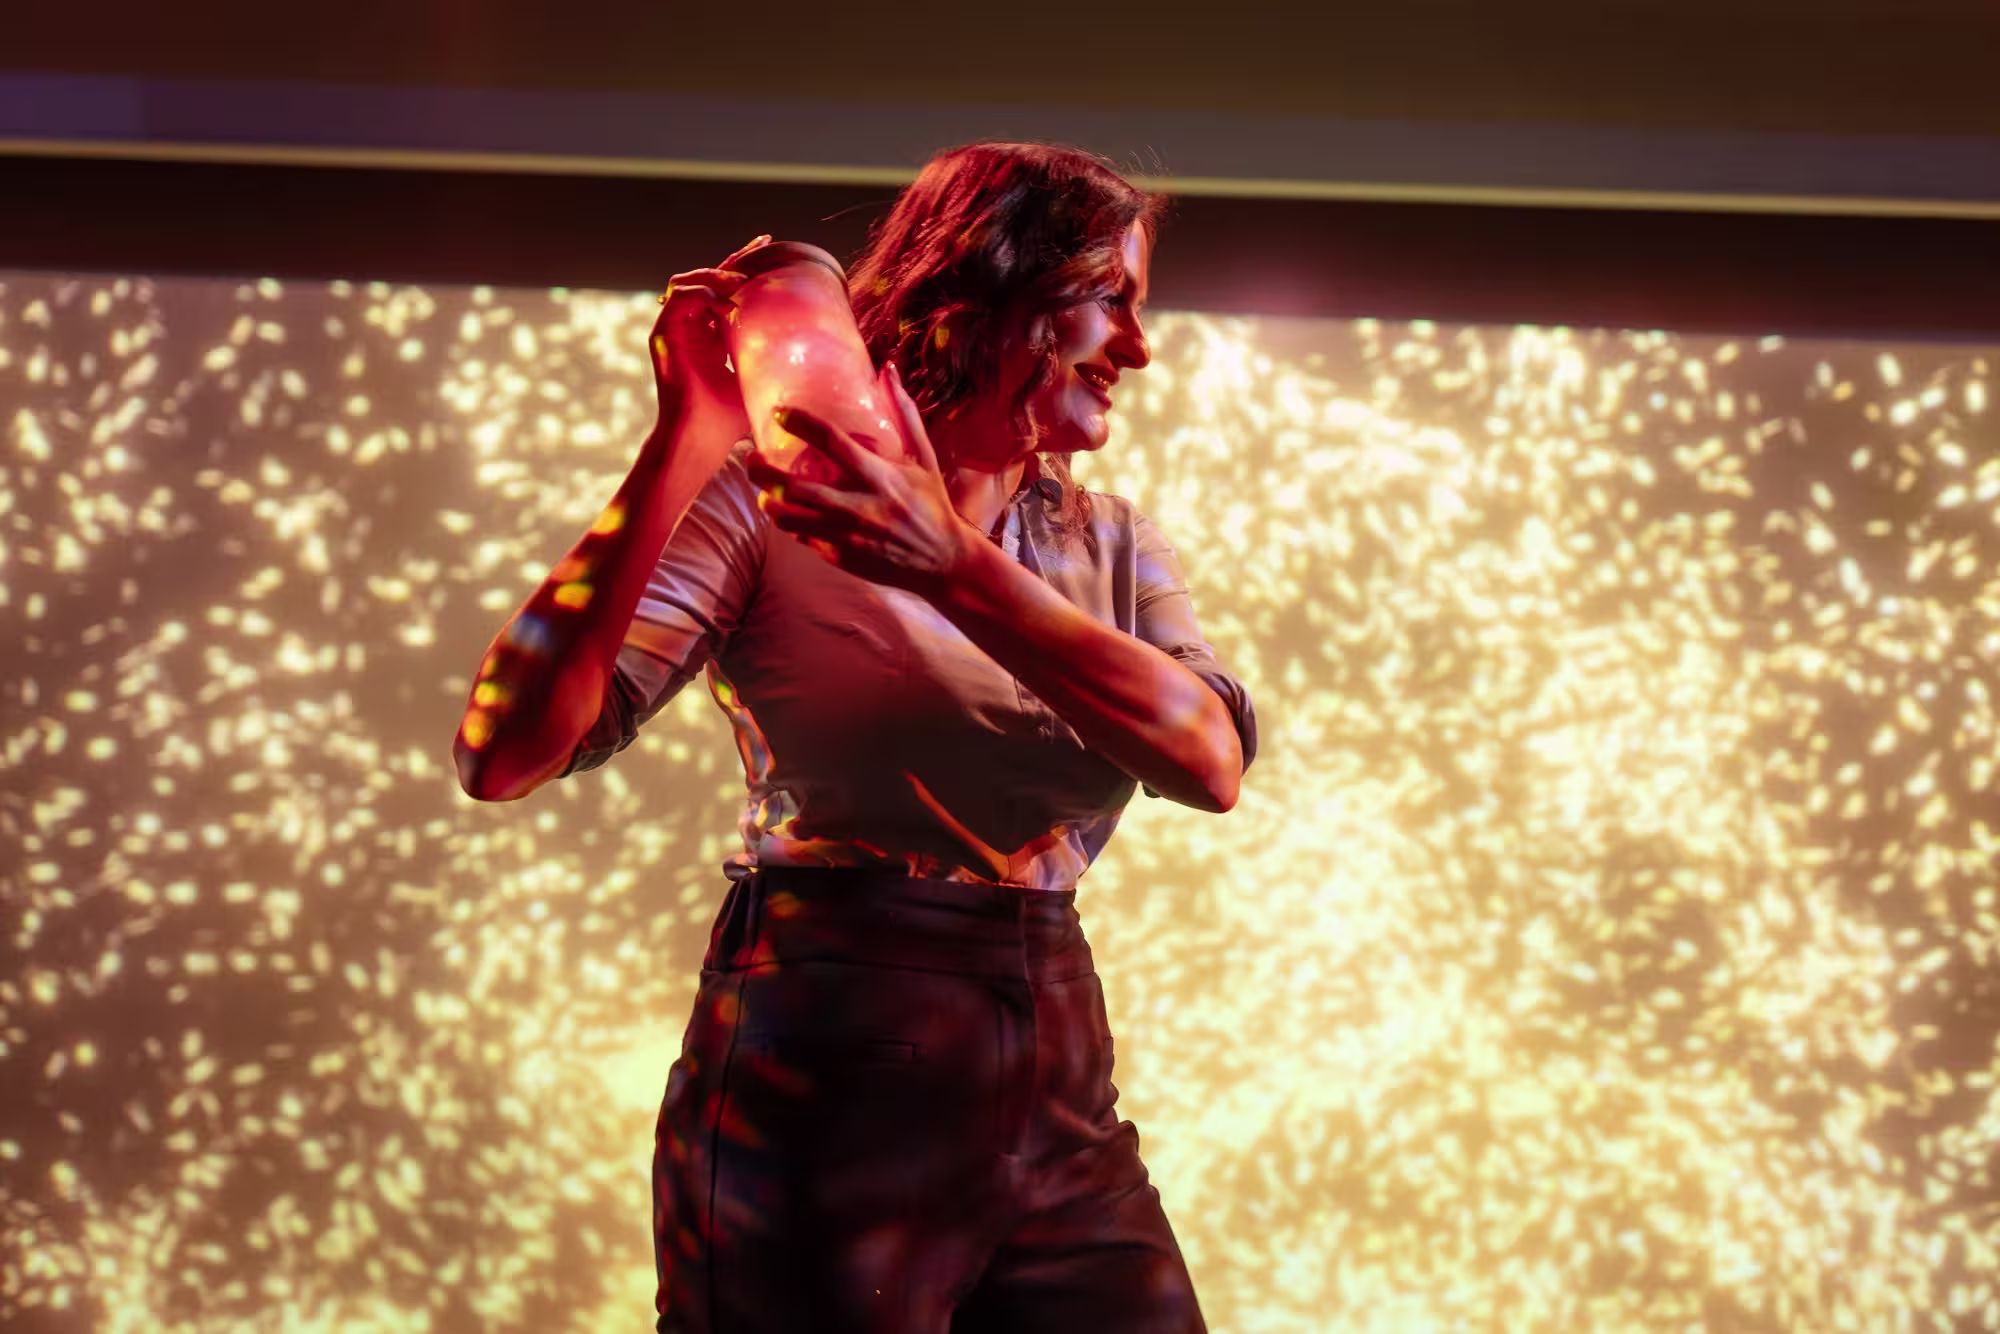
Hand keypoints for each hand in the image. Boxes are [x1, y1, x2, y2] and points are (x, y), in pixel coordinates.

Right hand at [648, 235, 768, 436]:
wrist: (701, 440)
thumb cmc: (729, 419)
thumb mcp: (759, 378)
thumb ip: (772, 358)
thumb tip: (815, 351)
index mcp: (710, 334)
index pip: (725, 291)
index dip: (745, 269)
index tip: (770, 251)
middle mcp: (690, 327)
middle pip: (709, 278)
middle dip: (735, 260)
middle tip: (762, 245)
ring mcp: (674, 330)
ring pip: (692, 281)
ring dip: (718, 274)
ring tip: (744, 280)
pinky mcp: (662, 336)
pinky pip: (681, 298)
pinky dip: (704, 293)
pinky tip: (728, 302)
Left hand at [745, 363, 978, 600]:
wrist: (944, 562)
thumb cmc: (932, 504)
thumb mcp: (923, 458)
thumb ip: (904, 413)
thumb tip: (888, 369)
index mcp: (879, 476)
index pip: (831, 441)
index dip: (800, 422)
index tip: (780, 412)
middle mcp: (861, 507)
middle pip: (795, 488)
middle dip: (763, 471)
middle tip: (752, 458)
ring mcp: (849, 536)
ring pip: (791, 519)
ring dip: (770, 503)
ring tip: (766, 492)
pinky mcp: (843, 558)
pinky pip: (804, 540)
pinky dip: (794, 526)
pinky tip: (792, 516)